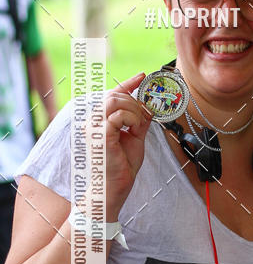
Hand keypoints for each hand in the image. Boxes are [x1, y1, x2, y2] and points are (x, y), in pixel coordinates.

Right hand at [102, 73, 152, 218]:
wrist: (115, 188)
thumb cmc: (122, 166)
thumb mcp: (136, 137)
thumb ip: (141, 120)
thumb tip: (149, 104)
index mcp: (100, 121)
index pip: (112, 95)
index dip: (128, 83)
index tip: (142, 76)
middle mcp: (93, 121)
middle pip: (115, 95)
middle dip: (135, 103)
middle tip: (143, 119)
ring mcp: (94, 127)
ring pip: (115, 101)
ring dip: (133, 111)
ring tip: (137, 127)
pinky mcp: (100, 135)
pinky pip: (117, 116)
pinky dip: (131, 119)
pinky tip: (134, 130)